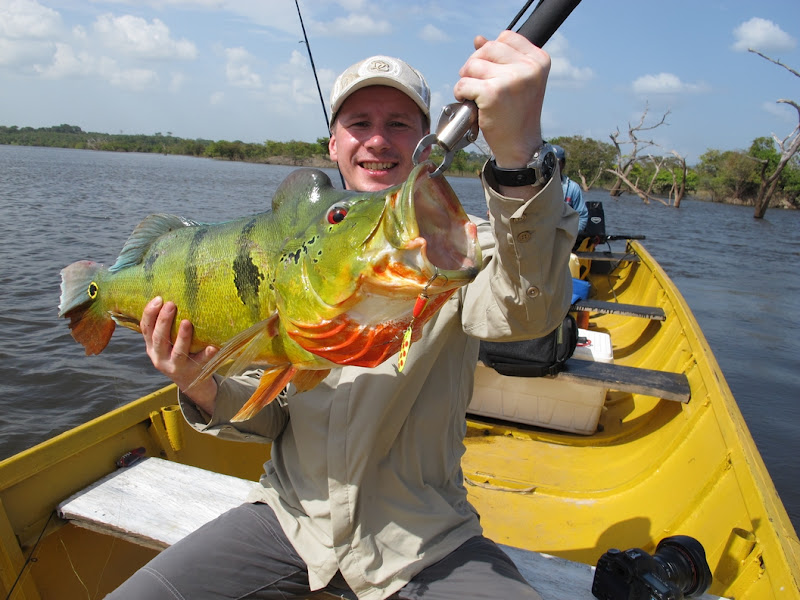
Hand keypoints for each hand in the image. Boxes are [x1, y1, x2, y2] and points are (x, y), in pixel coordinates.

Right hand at [140, 296, 218, 413]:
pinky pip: (201, 362)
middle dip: (164, 321)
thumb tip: (173, 294)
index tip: (158, 298)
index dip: (149, 314)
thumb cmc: (177, 353)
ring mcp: (176, 367)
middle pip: (159, 339)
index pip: (146, 329)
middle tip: (171, 304)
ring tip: (187, 322)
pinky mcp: (194, 372)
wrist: (189, 381)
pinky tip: (213, 346)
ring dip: (182, 337)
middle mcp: (160, 358)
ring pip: (177, 353)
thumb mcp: (165, 343)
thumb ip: (165, 326)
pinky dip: (206, 354)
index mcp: (152, 347)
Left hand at [454, 30, 549, 168]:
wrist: (520, 145)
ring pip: (473, 65)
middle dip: (475, 64)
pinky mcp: (493, 93)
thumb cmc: (517, 113)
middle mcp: (528, 67)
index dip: (491, 52)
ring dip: (467, 80)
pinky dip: (460, 93)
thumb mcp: (517, 81)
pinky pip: (464, 83)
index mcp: (539, 60)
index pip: (506, 37)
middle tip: (477, 83)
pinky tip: (470, 103)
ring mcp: (511, 79)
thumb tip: (478, 40)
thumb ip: (501, 58)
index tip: (491, 71)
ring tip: (475, 96)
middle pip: (487, 48)